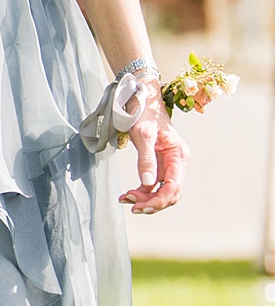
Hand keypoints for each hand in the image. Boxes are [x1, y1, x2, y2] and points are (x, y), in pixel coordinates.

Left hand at [120, 96, 187, 213]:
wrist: (142, 99)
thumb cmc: (144, 113)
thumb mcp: (143, 135)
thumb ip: (146, 160)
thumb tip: (148, 184)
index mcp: (179, 155)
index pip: (173, 188)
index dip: (158, 201)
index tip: (140, 206)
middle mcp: (178, 162)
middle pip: (170, 194)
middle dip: (151, 202)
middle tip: (130, 203)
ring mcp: (170, 165)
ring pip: (162, 192)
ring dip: (146, 199)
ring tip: (126, 198)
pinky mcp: (160, 165)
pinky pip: (154, 185)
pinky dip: (143, 192)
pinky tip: (129, 194)